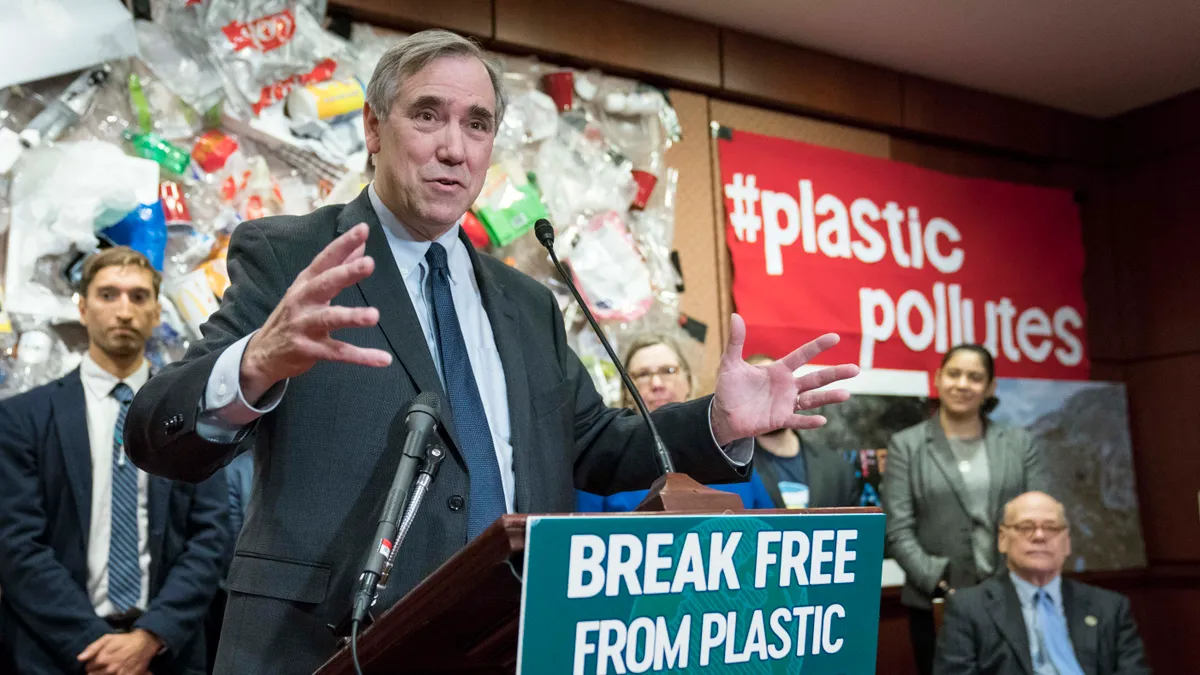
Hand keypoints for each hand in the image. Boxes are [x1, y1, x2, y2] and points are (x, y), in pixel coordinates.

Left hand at [77, 630, 159, 674]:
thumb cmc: (124, 640)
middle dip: (95, 671)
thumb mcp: (108, 638)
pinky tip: (117, 671)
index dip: (90, 664)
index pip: (88, 667)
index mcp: (103, 658)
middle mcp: (110, 669)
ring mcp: (120, 674)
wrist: (145, 642)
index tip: (95, 661)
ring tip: (109, 668)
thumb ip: (92, 648)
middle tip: (102, 665)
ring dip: (104, 674)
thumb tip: (79, 659)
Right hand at [241, 222, 392, 401]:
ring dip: (351, 317)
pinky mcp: (308, 350)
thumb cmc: (294, 315)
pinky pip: (338, 353)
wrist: (263, 353)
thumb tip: (362, 246)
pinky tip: (384, 359)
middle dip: (346, 273)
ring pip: (329, 319)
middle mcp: (303, 300)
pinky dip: (361, 356)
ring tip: (374, 316)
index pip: (325, 259)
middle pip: (325, 284)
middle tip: (369, 264)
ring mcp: (304, 325)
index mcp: (306, 283)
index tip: (363, 229)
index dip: (343, 244)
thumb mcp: (310, 289)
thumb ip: (337, 267)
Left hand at [710, 314, 858, 445]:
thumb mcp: (730, 363)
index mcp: (779, 370)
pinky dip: (808, 422)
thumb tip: (735, 316)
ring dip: (828, 397)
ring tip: (846, 394)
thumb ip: (735, 341)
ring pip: (812, 400)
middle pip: (815, 379)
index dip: (817, 347)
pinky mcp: (779, 420)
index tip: (835, 337)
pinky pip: (797, 421)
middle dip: (835, 374)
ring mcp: (785, 404)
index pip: (802, 356)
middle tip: (856, 369)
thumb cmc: (729, 388)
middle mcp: (787, 386)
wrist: (723, 414)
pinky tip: (822, 420)